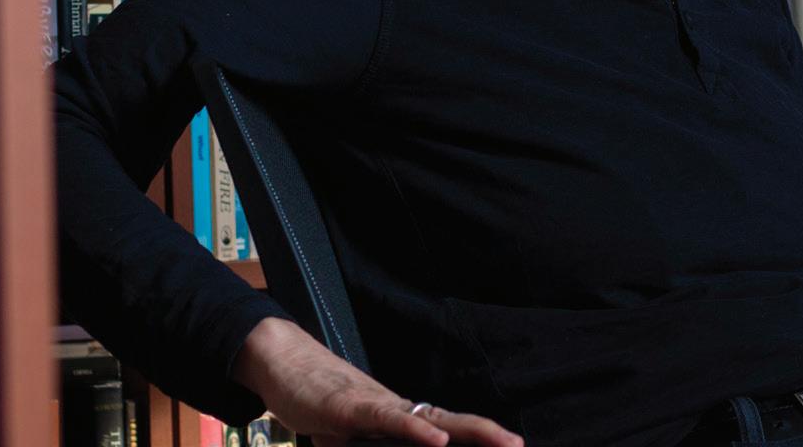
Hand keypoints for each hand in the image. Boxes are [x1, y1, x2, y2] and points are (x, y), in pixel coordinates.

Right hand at [233, 317, 523, 446]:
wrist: (283, 364)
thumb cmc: (317, 403)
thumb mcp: (346, 440)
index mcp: (398, 420)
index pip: (445, 430)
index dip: (475, 440)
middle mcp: (396, 409)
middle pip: (451, 422)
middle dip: (488, 435)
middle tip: (519, 445)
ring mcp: (376, 404)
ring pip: (430, 418)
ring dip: (469, 431)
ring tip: (502, 441)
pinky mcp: (350, 406)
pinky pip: (388, 419)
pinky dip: (414, 430)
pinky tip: (438, 439)